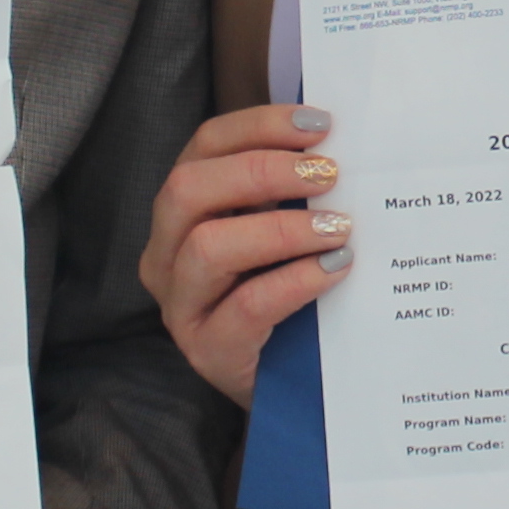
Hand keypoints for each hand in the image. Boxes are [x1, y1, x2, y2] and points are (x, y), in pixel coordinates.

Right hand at [139, 103, 345, 409]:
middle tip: (329, 174)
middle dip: (262, 171)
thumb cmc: (287, 294)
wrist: (284, 384)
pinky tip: (336, 268)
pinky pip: (247, 306)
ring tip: (338, 226)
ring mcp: (180, 305)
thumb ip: (294, 190)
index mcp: (181, 210)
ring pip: (208, 247)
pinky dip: (296, 280)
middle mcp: (166, 253)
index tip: (319, 125)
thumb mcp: (282, 232)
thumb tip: (342, 141)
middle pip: (189, 189)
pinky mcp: (208, 350)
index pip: (203, 147)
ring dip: (281, 228)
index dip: (258, 126)